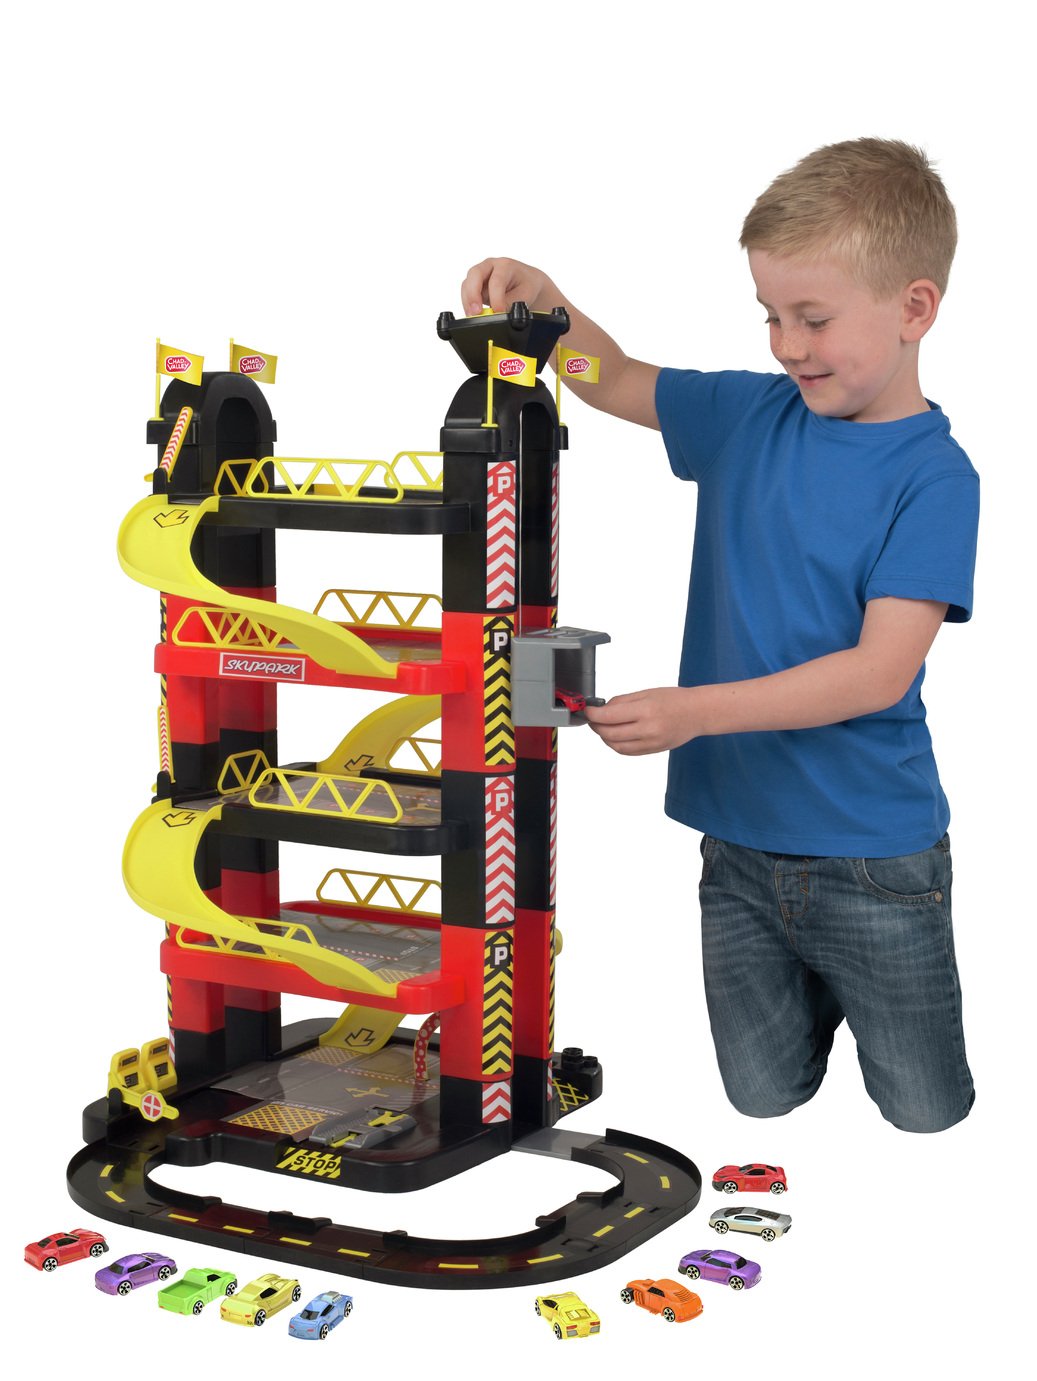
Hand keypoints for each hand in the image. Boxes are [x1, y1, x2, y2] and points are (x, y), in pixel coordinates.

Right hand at [461, 257, 557, 314]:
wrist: (526, 283)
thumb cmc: (527, 285)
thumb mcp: (525, 295)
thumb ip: (510, 304)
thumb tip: (497, 314)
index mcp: (505, 265)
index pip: (497, 280)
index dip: (496, 298)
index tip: (498, 311)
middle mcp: (490, 266)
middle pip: (475, 274)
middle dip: (473, 294)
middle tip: (476, 312)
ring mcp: (481, 275)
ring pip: (467, 284)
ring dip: (468, 302)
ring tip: (473, 316)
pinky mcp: (475, 286)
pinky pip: (467, 293)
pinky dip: (468, 304)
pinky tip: (473, 314)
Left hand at [583, 688, 699, 755]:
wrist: (698, 713)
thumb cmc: (675, 700)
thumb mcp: (646, 693)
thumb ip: (622, 701)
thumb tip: (603, 709)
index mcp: (646, 710)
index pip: (609, 716)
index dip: (593, 715)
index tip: (587, 711)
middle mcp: (648, 729)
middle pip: (609, 734)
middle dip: (596, 727)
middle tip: (592, 719)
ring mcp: (651, 743)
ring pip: (617, 746)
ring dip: (605, 738)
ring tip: (602, 728)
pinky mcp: (653, 751)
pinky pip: (628, 752)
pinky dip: (616, 745)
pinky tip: (615, 736)